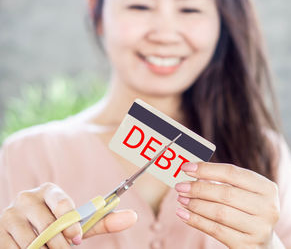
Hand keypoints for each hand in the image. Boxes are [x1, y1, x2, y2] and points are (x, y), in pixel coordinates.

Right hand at [0, 182, 136, 247]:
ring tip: (47, 248)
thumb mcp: (78, 222)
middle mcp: (27, 197)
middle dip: (59, 244)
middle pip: (49, 227)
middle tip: (63, 248)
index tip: (77, 239)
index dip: (72, 225)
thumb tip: (133, 217)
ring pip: (33, 242)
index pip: (64, 205)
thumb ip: (102, 220)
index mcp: (49, 191)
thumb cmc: (57, 225)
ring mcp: (10, 214)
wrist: (23, 230)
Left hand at [174, 162, 279, 248]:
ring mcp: (260, 229)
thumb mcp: (244, 194)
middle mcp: (268, 208)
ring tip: (181, 199)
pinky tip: (183, 214)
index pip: (233, 173)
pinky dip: (196, 221)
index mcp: (268, 189)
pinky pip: (216, 230)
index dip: (207, 169)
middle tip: (180, 186)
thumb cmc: (248, 212)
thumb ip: (225, 182)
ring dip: (196, 204)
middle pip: (226, 193)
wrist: (262, 245)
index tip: (186, 168)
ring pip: (220, 212)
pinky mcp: (247, 246)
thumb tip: (193, 172)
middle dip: (199, 188)